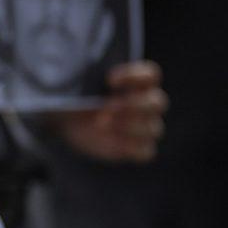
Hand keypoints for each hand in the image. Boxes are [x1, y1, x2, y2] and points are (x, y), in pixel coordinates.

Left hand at [51, 61, 167, 162]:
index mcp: (139, 82)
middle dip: (132, 104)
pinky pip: (145, 152)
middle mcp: (147, 104)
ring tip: (101, 124)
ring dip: (128, 126)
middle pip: (157, 102)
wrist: (70, 120)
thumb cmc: (81, 97)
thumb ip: (92, 79)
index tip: (109, 80)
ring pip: (153, 128)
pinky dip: (130, 148)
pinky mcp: (135, 149)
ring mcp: (144, 128)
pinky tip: (111, 141)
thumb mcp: (82, 85)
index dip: (134, 76)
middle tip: (106, 108)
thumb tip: (88, 78)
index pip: (151, 75)